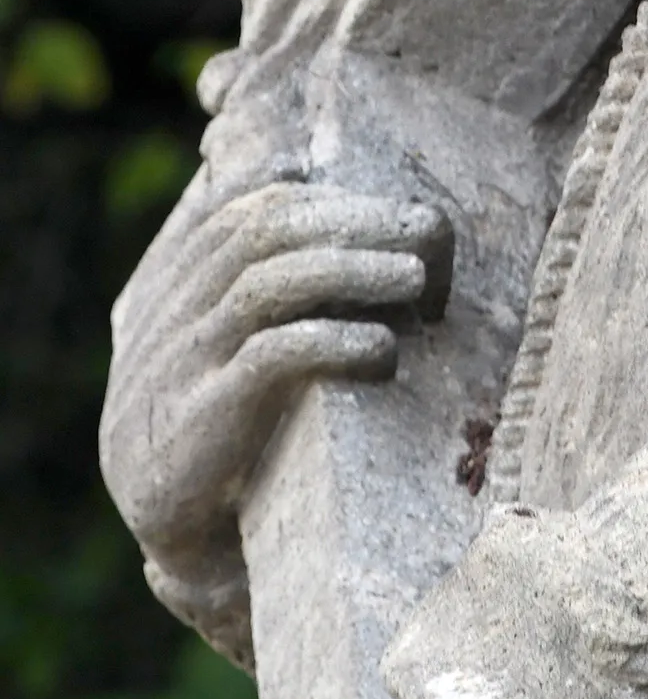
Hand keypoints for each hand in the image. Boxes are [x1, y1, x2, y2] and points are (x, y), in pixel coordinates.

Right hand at [100, 173, 452, 584]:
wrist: (170, 524)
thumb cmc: (218, 414)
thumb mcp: (220, 332)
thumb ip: (253, 264)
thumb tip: (306, 173)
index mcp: (172, 278)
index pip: (245, 205)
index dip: (325, 197)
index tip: (391, 210)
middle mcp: (170, 309)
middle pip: (266, 231)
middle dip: (355, 220)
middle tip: (427, 233)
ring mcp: (182, 362)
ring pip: (268, 284)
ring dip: (354, 269)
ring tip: (418, 277)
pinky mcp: (203, 421)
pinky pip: (269, 358)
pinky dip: (332, 341)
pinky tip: (382, 348)